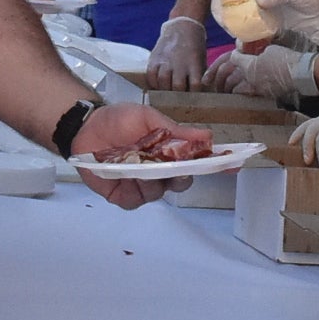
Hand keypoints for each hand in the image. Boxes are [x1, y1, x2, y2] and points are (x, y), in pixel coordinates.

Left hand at [68, 103, 209, 208]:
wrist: (85, 127)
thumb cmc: (118, 119)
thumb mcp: (148, 118)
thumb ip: (176, 130)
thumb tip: (207, 136)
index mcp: (170, 152)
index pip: (198, 162)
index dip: (216, 165)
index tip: (234, 165)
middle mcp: (160, 172)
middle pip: (182, 182)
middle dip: (181, 175)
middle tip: (173, 167)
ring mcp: (142, 185)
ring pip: (159, 192)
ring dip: (151, 179)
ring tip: (136, 164)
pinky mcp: (123, 196)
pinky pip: (135, 201)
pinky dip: (132, 190)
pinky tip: (123, 176)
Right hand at [146, 16, 209, 90]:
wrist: (182, 27)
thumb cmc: (194, 47)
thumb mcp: (201, 61)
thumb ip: (198, 76)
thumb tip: (197, 94)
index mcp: (194, 64)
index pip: (195, 86)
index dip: (194, 93)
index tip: (193, 95)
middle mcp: (179, 63)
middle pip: (178, 87)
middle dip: (179, 94)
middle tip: (178, 96)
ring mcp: (165, 60)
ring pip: (163, 82)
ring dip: (165, 90)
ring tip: (167, 91)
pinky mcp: (154, 58)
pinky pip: (151, 75)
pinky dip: (153, 83)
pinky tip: (158, 84)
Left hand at [204, 45, 318, 104]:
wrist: (302, 74)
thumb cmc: (288, 59)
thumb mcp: (270, 49)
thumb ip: (255, 51)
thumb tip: (243, 48)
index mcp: (250, 63)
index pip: (230, 59)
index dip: (222, 62)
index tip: (220, 64)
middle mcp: (249, 77)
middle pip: (227, 75)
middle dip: (218, 77)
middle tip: (212, 80)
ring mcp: (256, 87)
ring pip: (234, 88)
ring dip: (227, 88)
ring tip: (222, 88)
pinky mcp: (263, 94)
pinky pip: (246, 95)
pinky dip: (239, 93)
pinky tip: (237, 92)